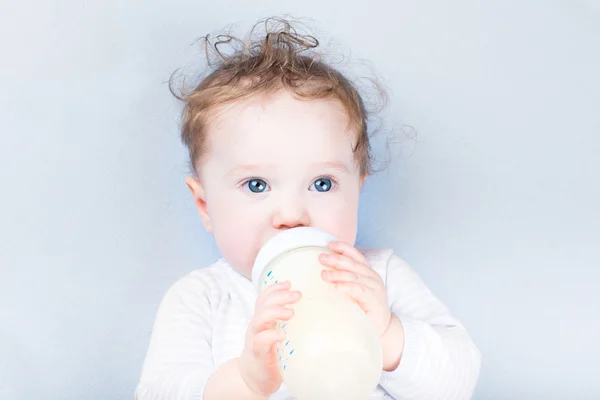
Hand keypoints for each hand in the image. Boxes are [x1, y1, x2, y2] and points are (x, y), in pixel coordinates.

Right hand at [238, 281, 300, 397]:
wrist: (255, 378)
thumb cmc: (271, 353)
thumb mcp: (279, 333)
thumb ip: (289, 323)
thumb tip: (315, 311)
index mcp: (263, 319)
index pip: (265, 297)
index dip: (275, 288)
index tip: (289, 282)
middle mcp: (257, 326)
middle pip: (263, 304)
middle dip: (280, 296)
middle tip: (298, 294)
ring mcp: (254, 339)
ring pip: (259, 319)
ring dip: (275, 312)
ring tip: (291, 313)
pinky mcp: (257, 354)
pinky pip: (260, 341)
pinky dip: (270, 336)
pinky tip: (280, 335)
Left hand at [319, 241, 391, 336]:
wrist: (382, 326)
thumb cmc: (364, 307)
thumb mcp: (354, 290)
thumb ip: (345, 279)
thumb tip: (322, 271)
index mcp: (367, 272)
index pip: (356, 256)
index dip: (343, 248)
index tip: (329, 244)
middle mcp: (372, 277)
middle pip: (353, 264)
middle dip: (336, 259)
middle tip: (321, 258)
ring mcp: (374, 288)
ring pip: (355, 276)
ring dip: (338, 274)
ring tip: (324, 275)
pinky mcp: (374, 300)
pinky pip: (359, 290)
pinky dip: (347, 287)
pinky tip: (337, 287)